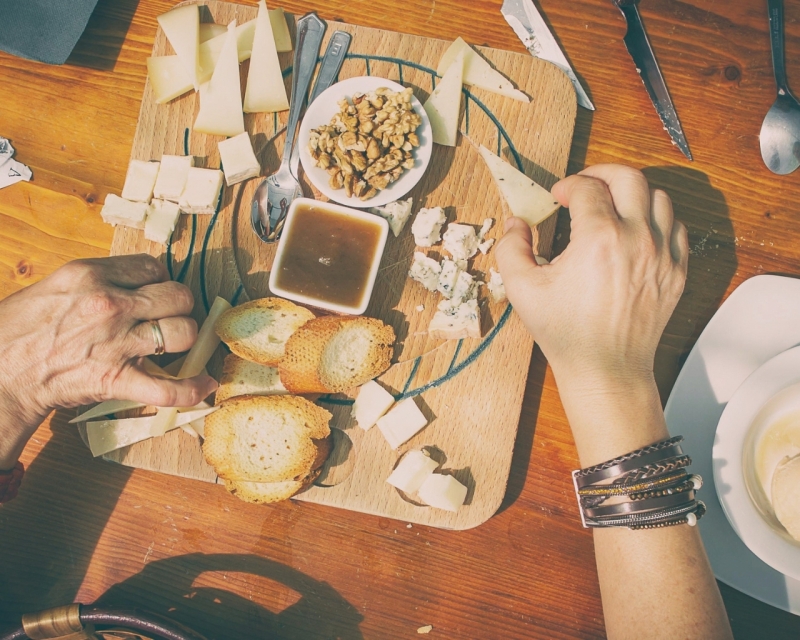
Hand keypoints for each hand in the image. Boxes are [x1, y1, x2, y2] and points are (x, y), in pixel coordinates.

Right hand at [0, 255, 217, 459]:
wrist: (0, 373)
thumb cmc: (19, 330)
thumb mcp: (57, 286)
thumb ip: (98, 280)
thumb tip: (134, 280)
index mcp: (92, 276)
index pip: (153, 267)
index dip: (160, 280)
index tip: (155, 291)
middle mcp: (110, 305)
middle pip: (179, 296)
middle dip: (181, 307)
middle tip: (169, 317)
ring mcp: (116, 343)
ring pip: (183, 333)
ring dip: (186, 340)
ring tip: (177, 345)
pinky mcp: (116, 380)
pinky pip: (169, 388)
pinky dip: (191, 389)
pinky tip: (203, 384)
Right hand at [495, 164, 687, 394]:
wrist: (606, 368)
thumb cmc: (566, 333)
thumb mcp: (523, 290)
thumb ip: (511, 249)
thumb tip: (516, 223)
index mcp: (599, 239)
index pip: (587, 188)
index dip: (567, 186)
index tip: (558, 198)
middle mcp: (636, 239)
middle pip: (629, 178)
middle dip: (602, 173)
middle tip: (586, 185)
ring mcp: (662, 255)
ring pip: (658, 197)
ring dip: (632, 193)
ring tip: (612, 205)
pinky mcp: (676, 271)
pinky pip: (676, 226)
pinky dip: (657, 218)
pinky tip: (636, 229)